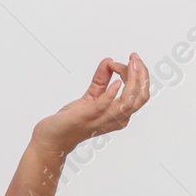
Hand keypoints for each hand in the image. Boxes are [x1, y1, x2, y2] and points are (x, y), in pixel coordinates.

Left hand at [32, 53, 150, 156]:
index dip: (139, 75)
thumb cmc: (73, 121)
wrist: (54, 138)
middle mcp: (115, 120)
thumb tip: (108, 61)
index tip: (130, 60)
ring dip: (131, 80)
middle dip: (141, 75)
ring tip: (129, 63)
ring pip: (127, 102)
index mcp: (120, 115)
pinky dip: (112, 92)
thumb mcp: (90, 97)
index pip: (140, 94)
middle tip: (135, 57)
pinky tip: (116, 81)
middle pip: (139, 98)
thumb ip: (101, 80)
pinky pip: (104, 106)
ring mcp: (102, 120)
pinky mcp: (87, 117)